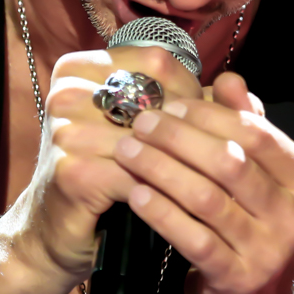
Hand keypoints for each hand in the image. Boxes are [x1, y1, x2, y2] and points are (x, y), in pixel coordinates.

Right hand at [17, 45, 202, 283]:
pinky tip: (186, 203)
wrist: (56, 231)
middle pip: (156, 98)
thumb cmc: (106, 175)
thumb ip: (188, 104)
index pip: (156, 62)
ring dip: (187, 163)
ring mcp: (67, 129)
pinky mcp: (72, 170)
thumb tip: (237, 85)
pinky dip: (167, 191)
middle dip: (193, 128)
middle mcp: (68, 91)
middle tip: (218, 154)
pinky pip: (138, 176)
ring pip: (152, 141)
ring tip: (214, 181)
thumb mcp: (142, 132)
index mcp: (80, 69)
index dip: (192, 91)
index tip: (208, 120)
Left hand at [111, 72, 293, 293]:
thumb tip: (229, 78)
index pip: (256, 134)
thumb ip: (247, 128)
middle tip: (139, 123)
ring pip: (206, 197)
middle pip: (229, 162)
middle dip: (178, 137)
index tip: (170, 104)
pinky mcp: (238, 279)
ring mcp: (270, 251)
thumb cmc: (250, 227)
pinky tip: (135, 194)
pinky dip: (161, 212)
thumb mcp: (258, 179)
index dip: (209, 115)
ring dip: (160, 169)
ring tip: (126, 151)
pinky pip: (193, 237)